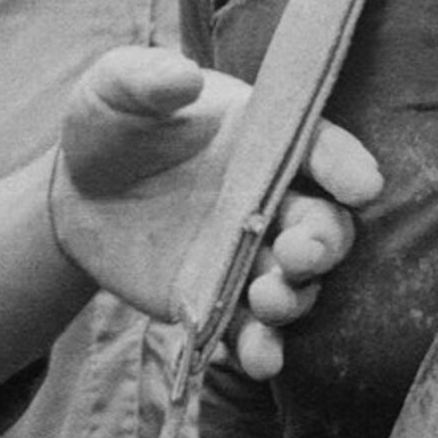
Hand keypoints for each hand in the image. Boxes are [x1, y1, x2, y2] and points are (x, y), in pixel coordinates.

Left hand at [48, 48, 382, 379]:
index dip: (344, 164)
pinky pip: (252, 330)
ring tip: (267, 298)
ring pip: (298, 282)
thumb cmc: (110, 125)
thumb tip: (184, 78)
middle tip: (298, 253)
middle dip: (324, 242)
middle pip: (324, 223)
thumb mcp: (114, 89)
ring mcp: (249, 253)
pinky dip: (262, 348)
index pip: (319, 147)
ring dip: (295, 296)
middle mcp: (270, 197)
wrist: (76, 196)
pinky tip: (258, 359)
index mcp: (261, 138)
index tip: (361, 185)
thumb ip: (146, 79)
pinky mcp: (220, 299)